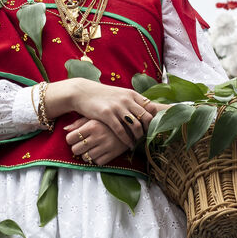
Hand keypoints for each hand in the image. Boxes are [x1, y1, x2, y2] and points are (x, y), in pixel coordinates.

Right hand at [48, 79, 165, 147]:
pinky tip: (128, 145)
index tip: (153, 128)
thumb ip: (132, 101)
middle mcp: (127, 100)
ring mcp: (117, 107)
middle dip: (148, 130)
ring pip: (135, 126)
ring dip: (138, 137)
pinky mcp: (107, 115)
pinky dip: (126, 140)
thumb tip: (145, 110)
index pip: (150, 108)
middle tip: (147, 138)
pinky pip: (121, 131)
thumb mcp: (120, 94)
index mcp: (132, 94)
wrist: (82, 92)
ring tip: (138, 143)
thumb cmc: (102, 95)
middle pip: (146, 118)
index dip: (154, 120)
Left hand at [64, 118, 127, 165]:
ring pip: (86, 158)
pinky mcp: (113, 154)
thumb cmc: (109, 120)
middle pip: (76, 150)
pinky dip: (96, 159)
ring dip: (86, 155)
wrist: (132, 124)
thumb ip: (79, 123)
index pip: (70, 138)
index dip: (70, 140)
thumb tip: (65, 129)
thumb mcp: (95, 117)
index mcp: (92, 125)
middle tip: (82, 145)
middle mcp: (98, 136)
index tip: (74, 139)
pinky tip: (99, 152)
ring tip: (90, 149)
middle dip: (77, 148)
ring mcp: (106, 146)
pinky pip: (98, 162)